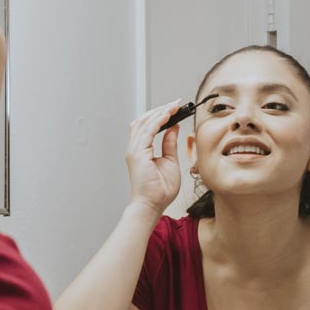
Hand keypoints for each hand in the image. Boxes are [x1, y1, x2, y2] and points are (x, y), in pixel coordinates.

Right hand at [125, 101, 185, 215]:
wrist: (152, 206)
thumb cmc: (159, 191)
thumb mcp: (170, 161)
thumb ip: (169, 144)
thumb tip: (173, 127)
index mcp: (141, 151)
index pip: (147, 126)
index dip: (159, 115)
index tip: (174, 108)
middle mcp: (135, 149)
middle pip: (143, 121)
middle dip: (159, 110)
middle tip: (175, 103)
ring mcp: (134, 151)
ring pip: (143, 123)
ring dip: (159, 112)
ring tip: (173, 106)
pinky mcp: (137, 154)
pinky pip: (147, 131)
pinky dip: (157, 121)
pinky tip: (168, 115)